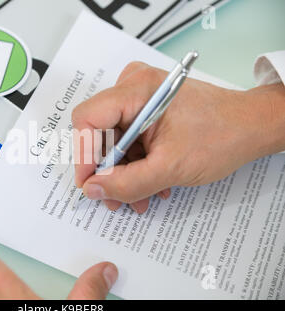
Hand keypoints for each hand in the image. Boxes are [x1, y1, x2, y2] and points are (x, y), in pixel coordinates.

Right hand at [73, 62, 284, 212]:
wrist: (251, 127)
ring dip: (123, 173)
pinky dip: (135, 164)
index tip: (90, 184)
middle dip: (107, 170)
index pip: (87, 119)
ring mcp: (140, 97)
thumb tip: (92, 189)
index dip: (84, 155)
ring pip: (113, 140)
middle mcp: (133, 86)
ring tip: (138, 199)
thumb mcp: (170, 167)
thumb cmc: (222, 135)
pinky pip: (128, 139)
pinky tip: (149, 184)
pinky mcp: (147, 109)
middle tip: (114, 199)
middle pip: (99, 132)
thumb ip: (127, 183)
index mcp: (137, 89)